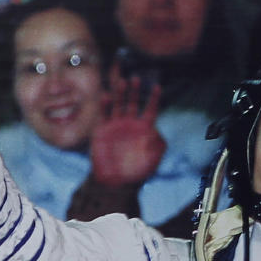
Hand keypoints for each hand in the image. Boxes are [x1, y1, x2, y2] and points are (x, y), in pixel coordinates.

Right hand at [89, 69, 165, 186]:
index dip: (154, 98)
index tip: (157, 87)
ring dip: (120, 93)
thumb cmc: (136, 173)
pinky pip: (104, 114)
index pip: (150, 110)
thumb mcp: (152, 160)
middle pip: (133, 102)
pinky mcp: (103, 129)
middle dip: (134, 91)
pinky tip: (106, 95)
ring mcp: (115, 125)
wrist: (115, 181)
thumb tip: (156, 130)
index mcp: (144, 129)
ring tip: (121, 81)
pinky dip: (104, 105)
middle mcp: (130, 124)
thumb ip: (158, 145)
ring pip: (118, 105)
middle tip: (135, 78)